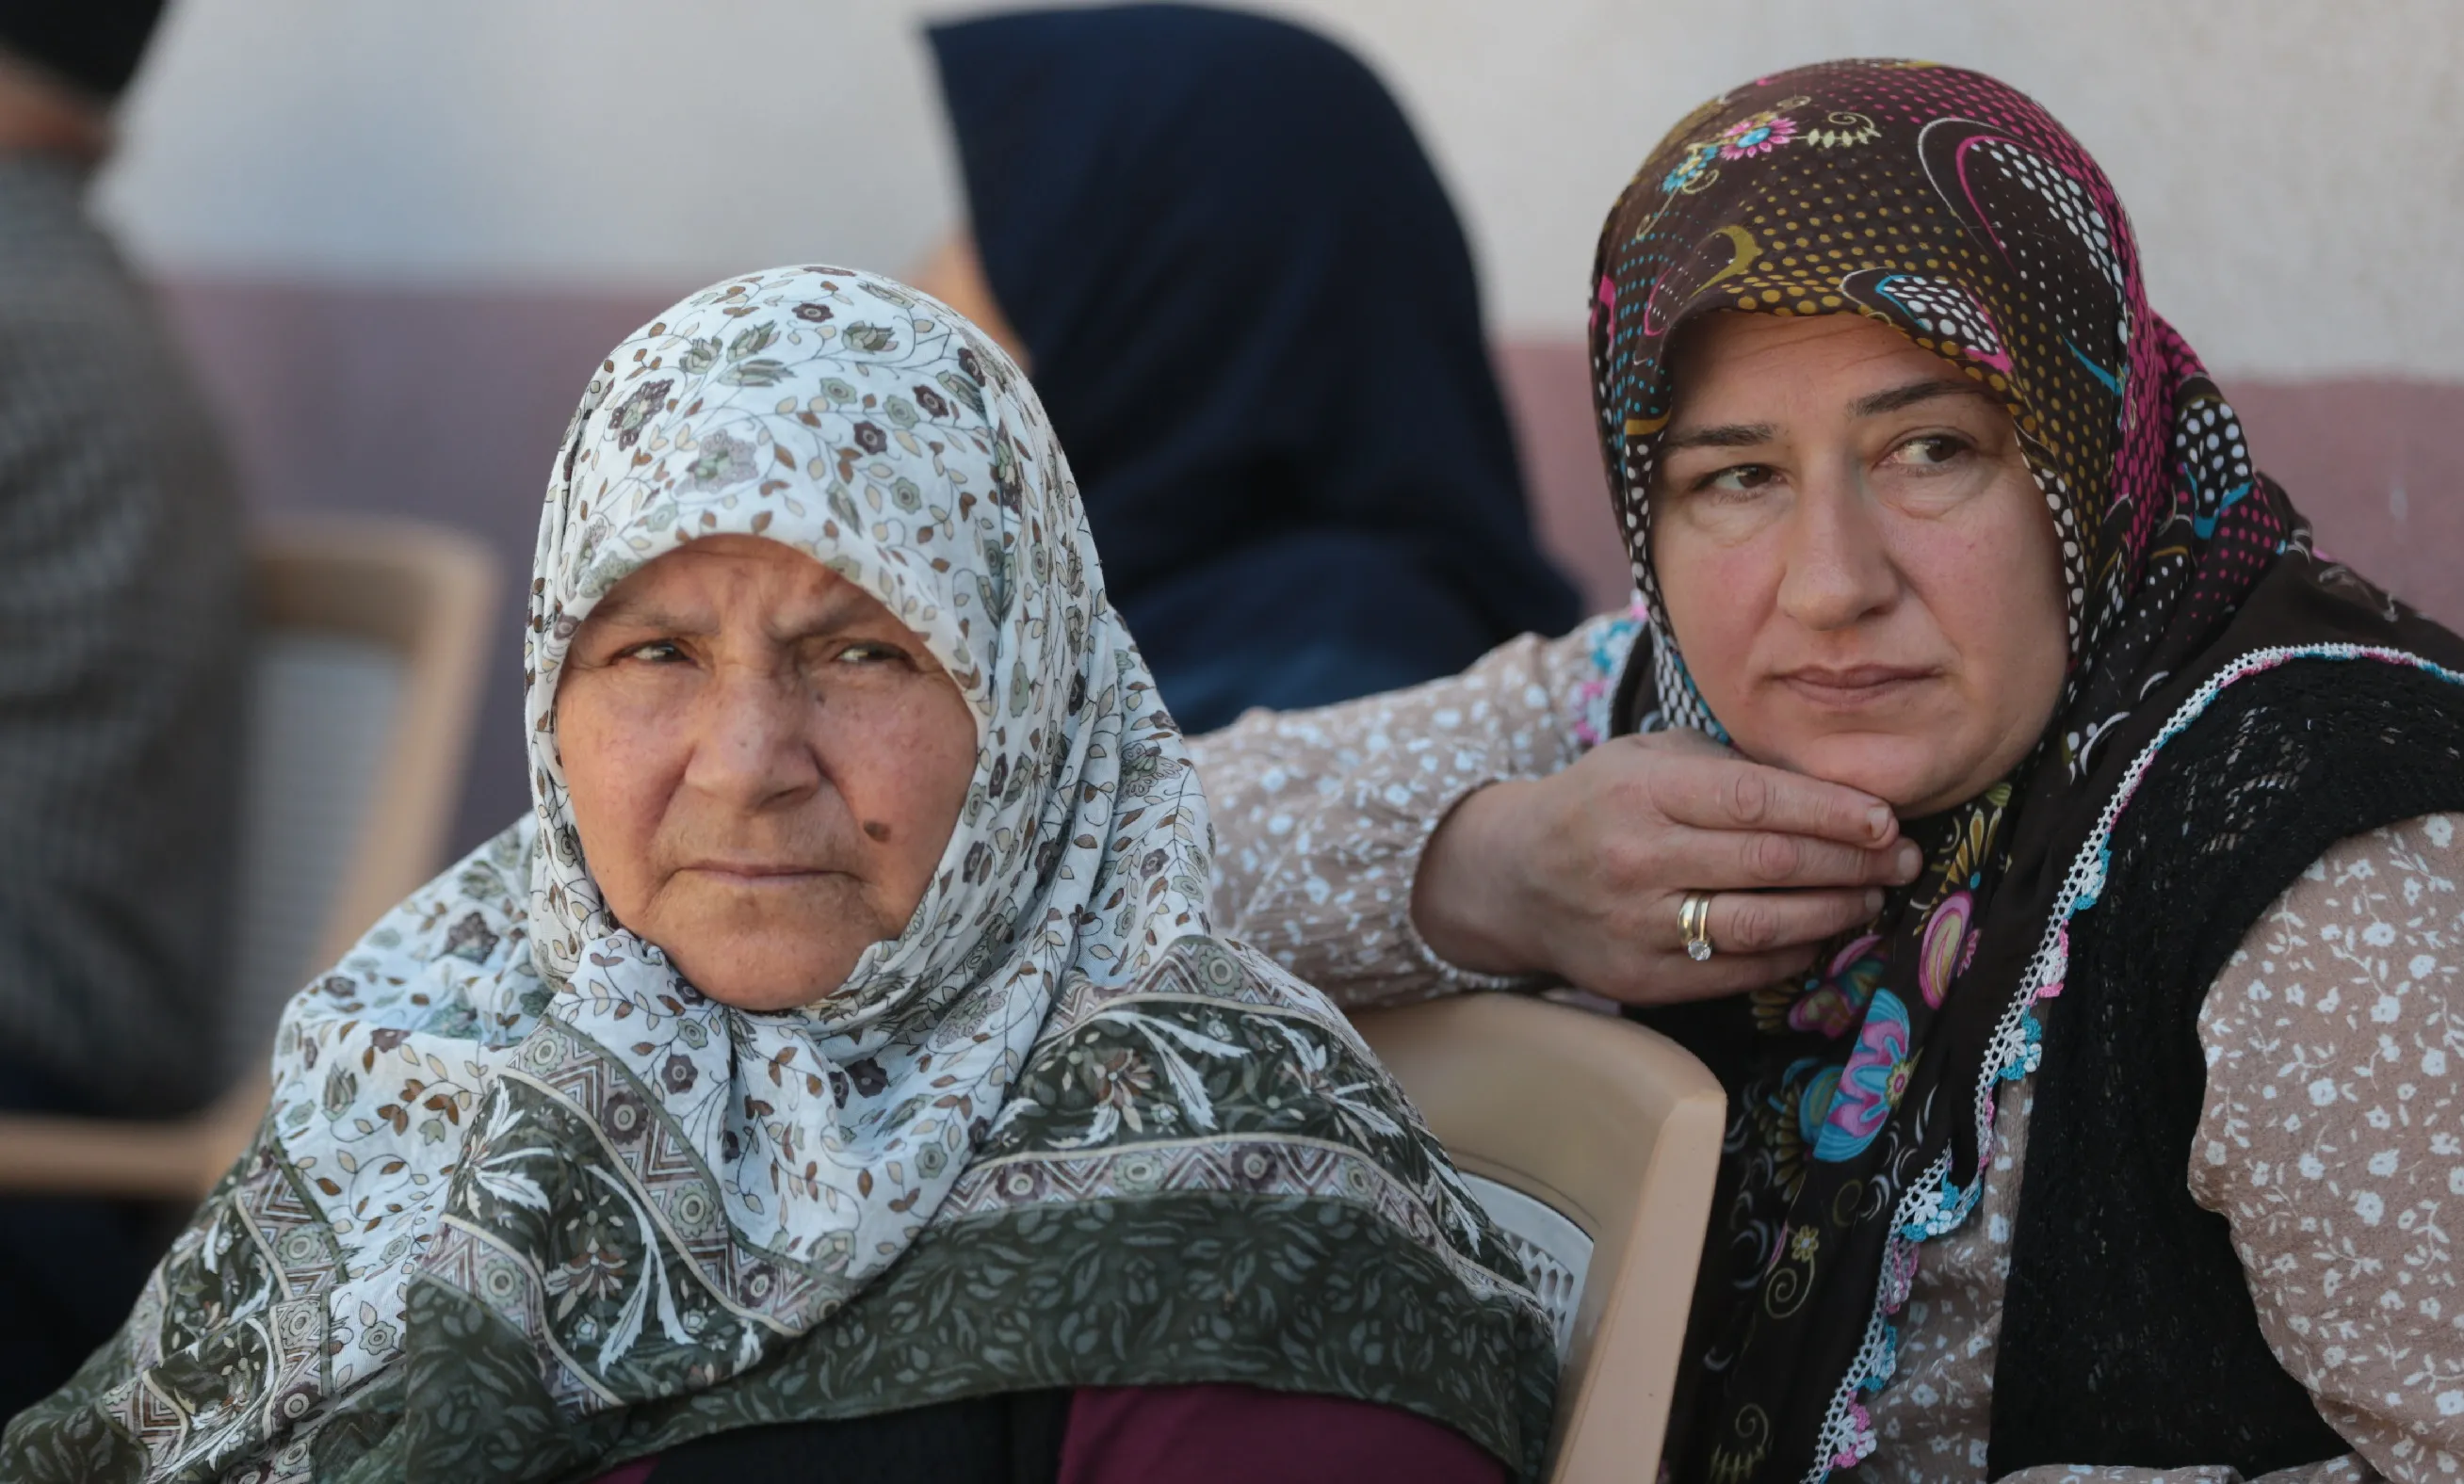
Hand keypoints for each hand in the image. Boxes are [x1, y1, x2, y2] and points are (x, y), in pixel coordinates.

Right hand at [1410, 729, 1920, 1003]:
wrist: (1514, 877)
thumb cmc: (1601, 802)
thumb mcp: (1651, 759)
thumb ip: (1731, 769)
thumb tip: (1838, 792)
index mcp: (1644, 791)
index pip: (1757, 801)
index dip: (1832, 812)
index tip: (1885, 819)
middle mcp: (1637, 859)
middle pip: (1771, 864)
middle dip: (1852, 862)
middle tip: (1902, 860)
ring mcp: (1637, 925)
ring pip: (1761, 925)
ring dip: (1833, 913)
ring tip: (1872, 897)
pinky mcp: (1640, 979)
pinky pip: (1736, 971)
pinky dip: (1792, 954)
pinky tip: (1820, 933)